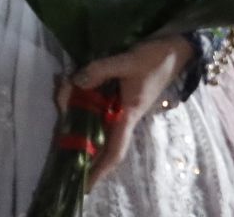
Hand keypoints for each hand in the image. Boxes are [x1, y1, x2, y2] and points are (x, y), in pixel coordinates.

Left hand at [56, 35, 191, 187]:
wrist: (174, 49)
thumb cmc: (155, 59)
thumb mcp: (128, 61)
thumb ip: (101, 70)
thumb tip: (76, 81)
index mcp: (130, 114)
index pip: (114, 148)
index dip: (100, 168)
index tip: (85, 184)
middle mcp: (122, 114)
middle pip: (95, 131)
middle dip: (73, 124)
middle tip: (60, 96)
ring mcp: (118, 104)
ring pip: (90, 113)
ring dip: (73, 103)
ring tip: (61, 84)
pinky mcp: (115, 93)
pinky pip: (92, 98)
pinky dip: (78, 92)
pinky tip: (67, 79)